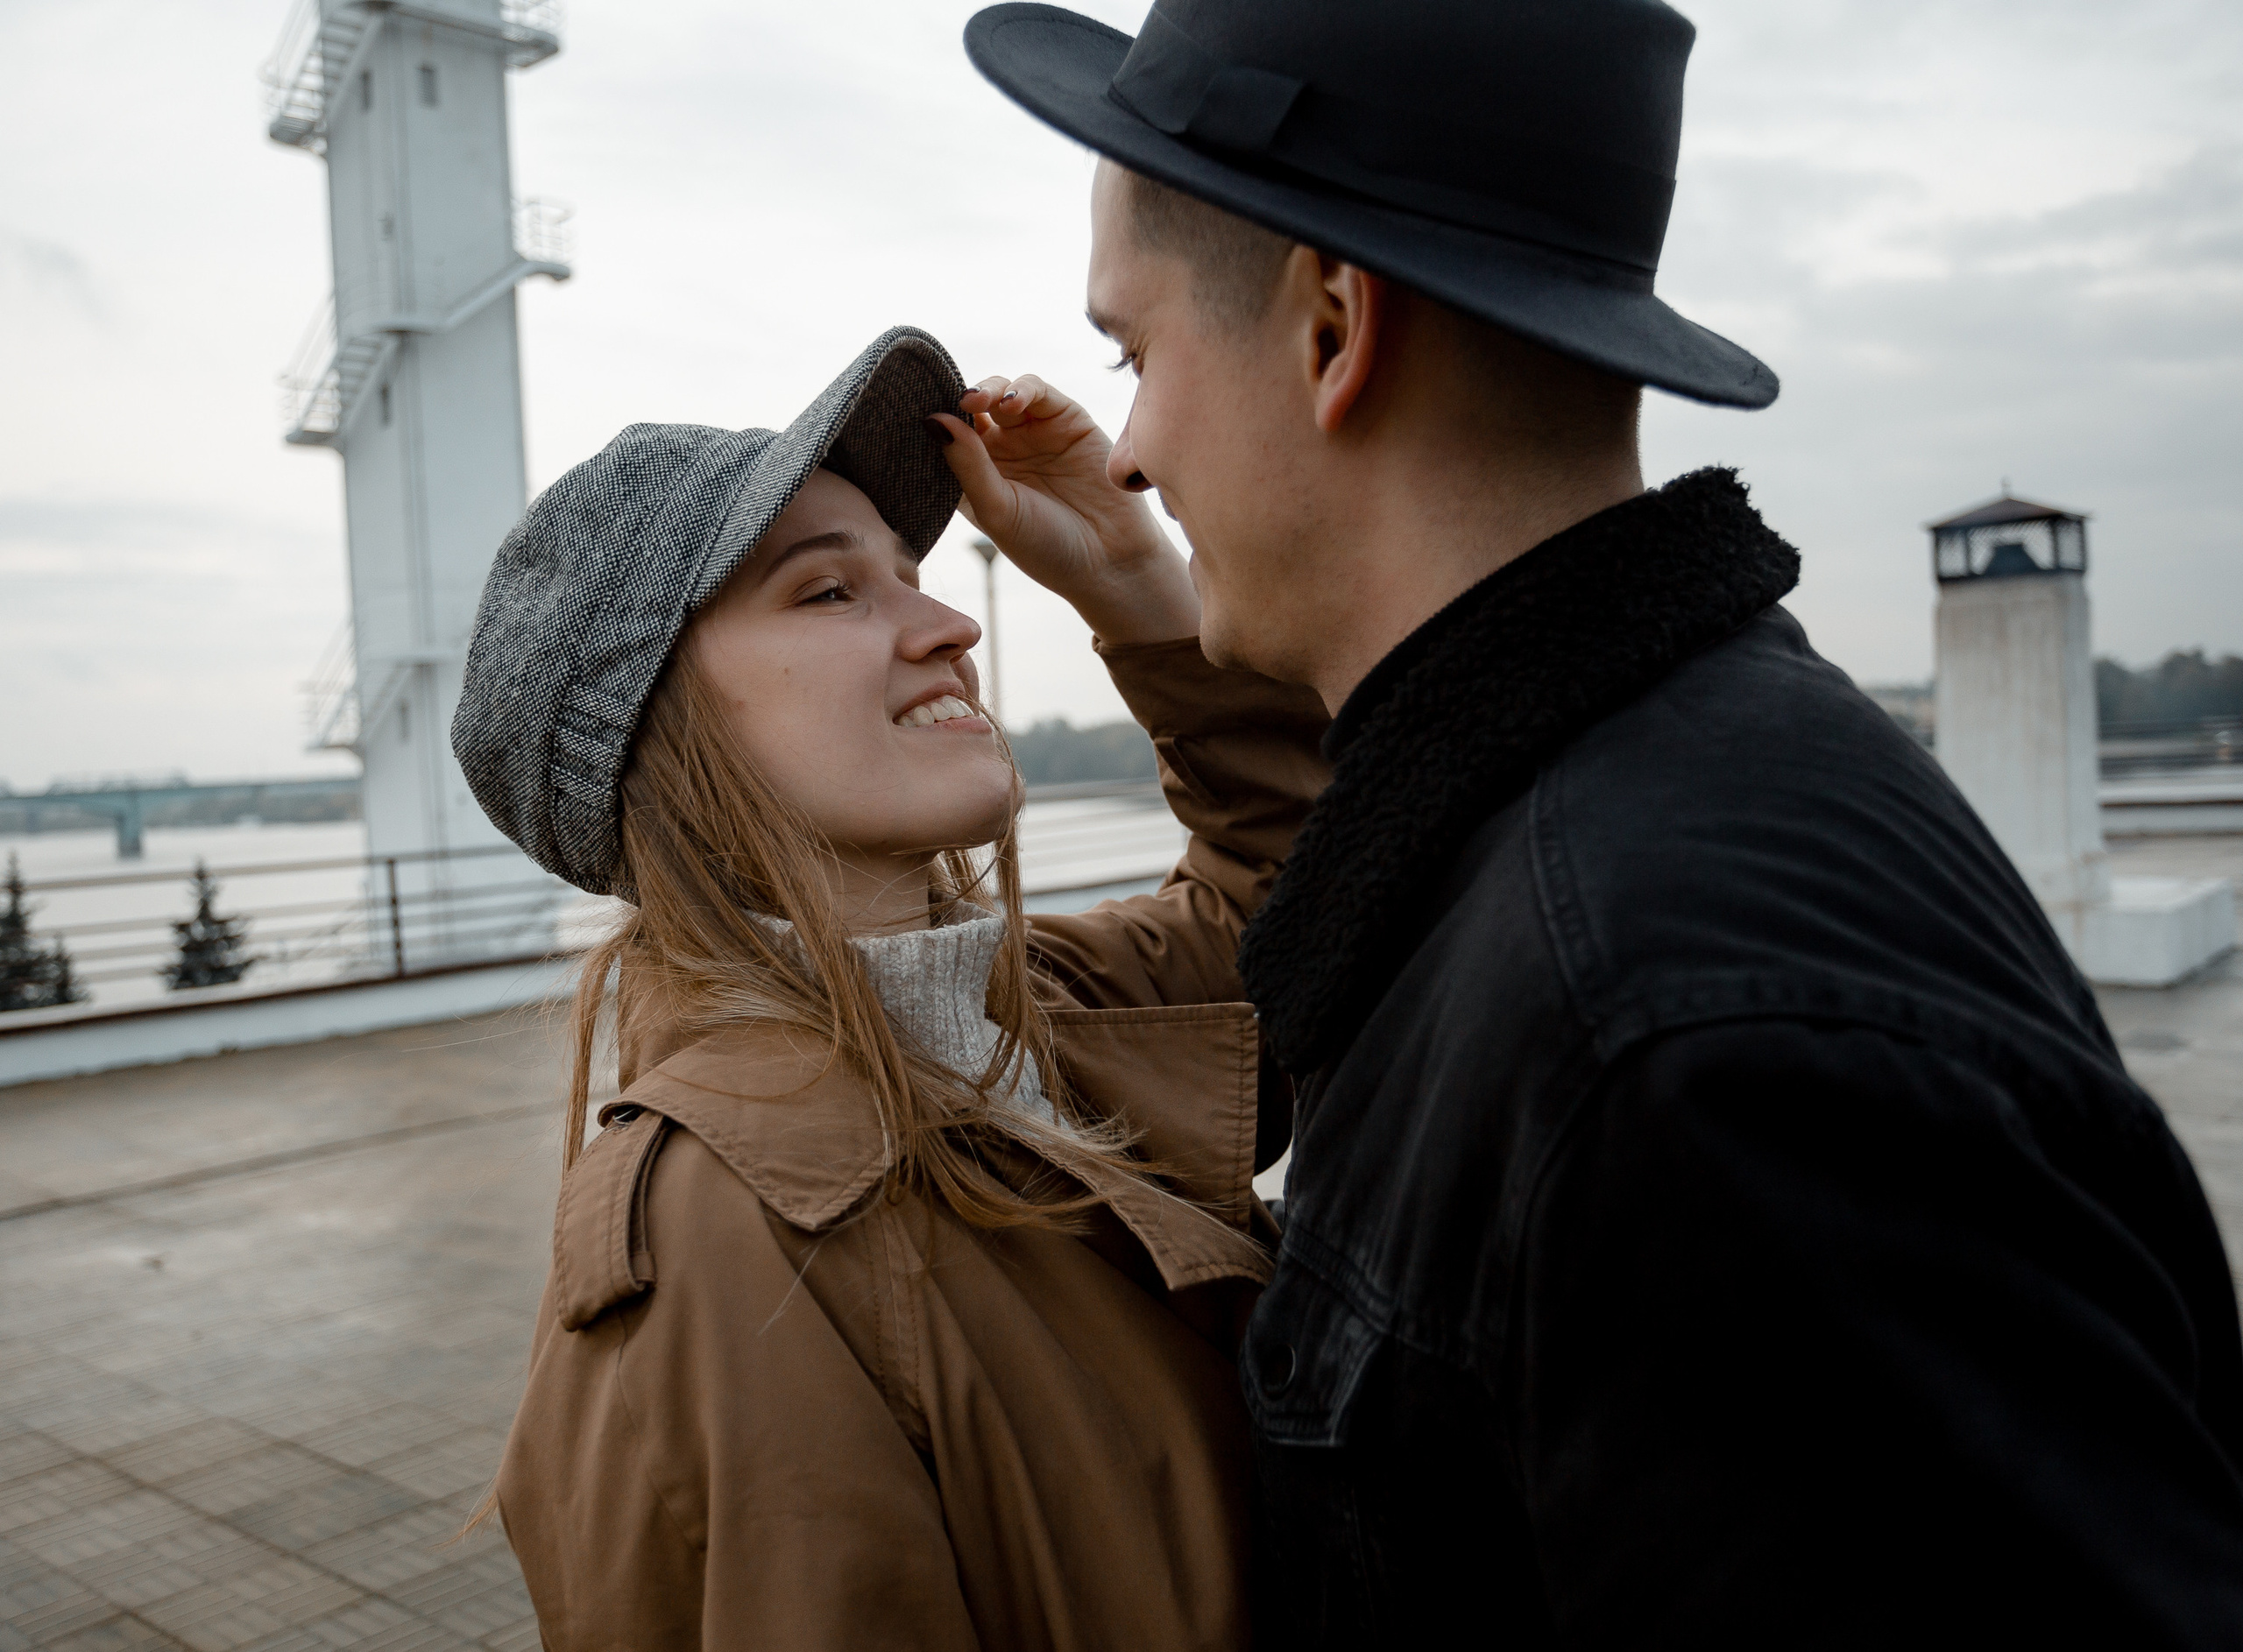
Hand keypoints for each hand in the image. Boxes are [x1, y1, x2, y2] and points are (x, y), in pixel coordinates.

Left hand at [930, 375, 1200, 645]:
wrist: (1110, 561)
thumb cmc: (1046, 547)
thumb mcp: (997, 510)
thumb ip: (966, 465)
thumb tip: (932, 420)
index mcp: (975, 476)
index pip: (945, 436)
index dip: (934, 420)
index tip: (913, 410)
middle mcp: (1002, 451)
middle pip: (971, 408)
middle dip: (960, 399)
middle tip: (957, 404)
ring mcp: (1034, 433)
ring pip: (1002, 392)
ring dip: (988, 389)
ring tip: (980, 401)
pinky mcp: (1066, 419)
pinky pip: (1038, 391)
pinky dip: (1022, 388)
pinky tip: (1011, 402)